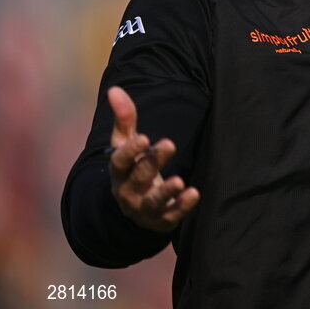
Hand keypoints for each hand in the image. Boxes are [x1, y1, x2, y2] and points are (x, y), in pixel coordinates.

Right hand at [107, 86, 199, 231]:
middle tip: (170, 143)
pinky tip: (194, 193)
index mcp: (118, 172)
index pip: (119, 162)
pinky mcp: (162, 219)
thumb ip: (124, 118)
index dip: (130, 151)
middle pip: (139, 176)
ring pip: (153, 201)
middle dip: (153, 161)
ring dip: (166, 191)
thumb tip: (115, 89)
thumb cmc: (133, 166)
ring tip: (179, 181)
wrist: (135, 206)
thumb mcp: (126, 143)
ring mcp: (144, 208)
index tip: (144, 137)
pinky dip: (182, 206)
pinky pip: (171, 215)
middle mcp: (127, 191)